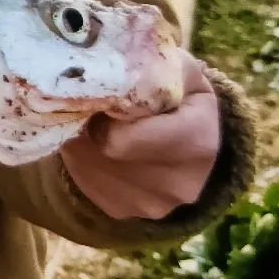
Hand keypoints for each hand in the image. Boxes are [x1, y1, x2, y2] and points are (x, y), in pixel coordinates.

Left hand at [60, 53, 219, 220]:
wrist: (196, 146)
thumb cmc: (182, 97)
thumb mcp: (181, 72)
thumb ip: (151, 66)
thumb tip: (103, 66)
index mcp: (195, 143)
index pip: (118, 137)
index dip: (101, 112)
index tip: (102, 96)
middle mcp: (176, 183)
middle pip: (101, 151)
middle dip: (89, 125)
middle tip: (93, 106)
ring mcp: (149, 204)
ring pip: (87, 166)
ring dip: (82, 141)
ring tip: (97, 123)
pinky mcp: (122, 212)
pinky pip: (84, 182)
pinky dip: (83, 160)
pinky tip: (98, 145)